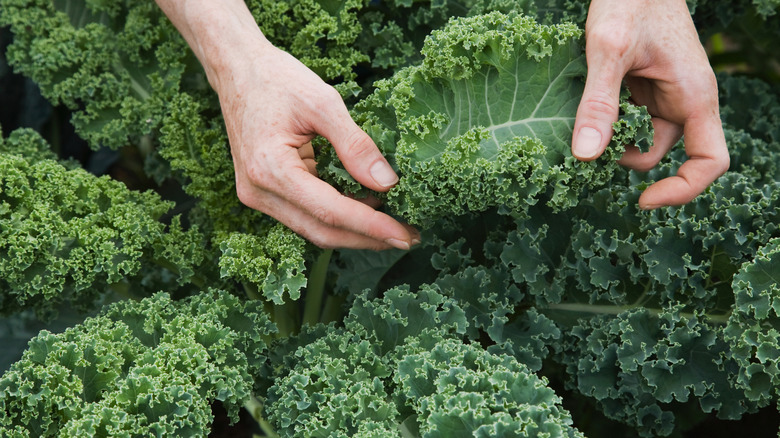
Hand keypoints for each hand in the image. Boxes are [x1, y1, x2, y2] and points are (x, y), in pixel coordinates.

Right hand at [155, 0, 417, 249]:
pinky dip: (337, 217)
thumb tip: (388, 183)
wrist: (236, 69)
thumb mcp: (323, 102)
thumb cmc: (276, 79)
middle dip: (368, 238)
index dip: (372, 227)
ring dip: (354, 232)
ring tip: (394, 225)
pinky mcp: (263, 193)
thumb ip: (356, 145)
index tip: (407, 235)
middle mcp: (258, 192)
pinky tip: (366, 208)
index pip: (331, 212)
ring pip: (314, 229)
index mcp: (270, 169)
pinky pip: (305, 215)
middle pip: (322, 232)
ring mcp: (257, 196)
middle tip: (409, 237)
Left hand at [572, 0, 729, 208]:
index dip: (682, 189)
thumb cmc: (629, 1)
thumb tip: (586, 156)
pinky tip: (585, 111)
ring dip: (613, 140)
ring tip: (582, 124)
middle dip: (627, 159)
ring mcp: (666, 94)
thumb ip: (599, 103)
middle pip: (664, 154)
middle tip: (589, 147)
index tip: (643, 200)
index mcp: (694, 96)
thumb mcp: (607, 51)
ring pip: (642, 138)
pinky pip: (631, 119)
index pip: (710, 162)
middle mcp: (686, 100)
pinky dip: (609, 123)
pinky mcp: (647, 87)